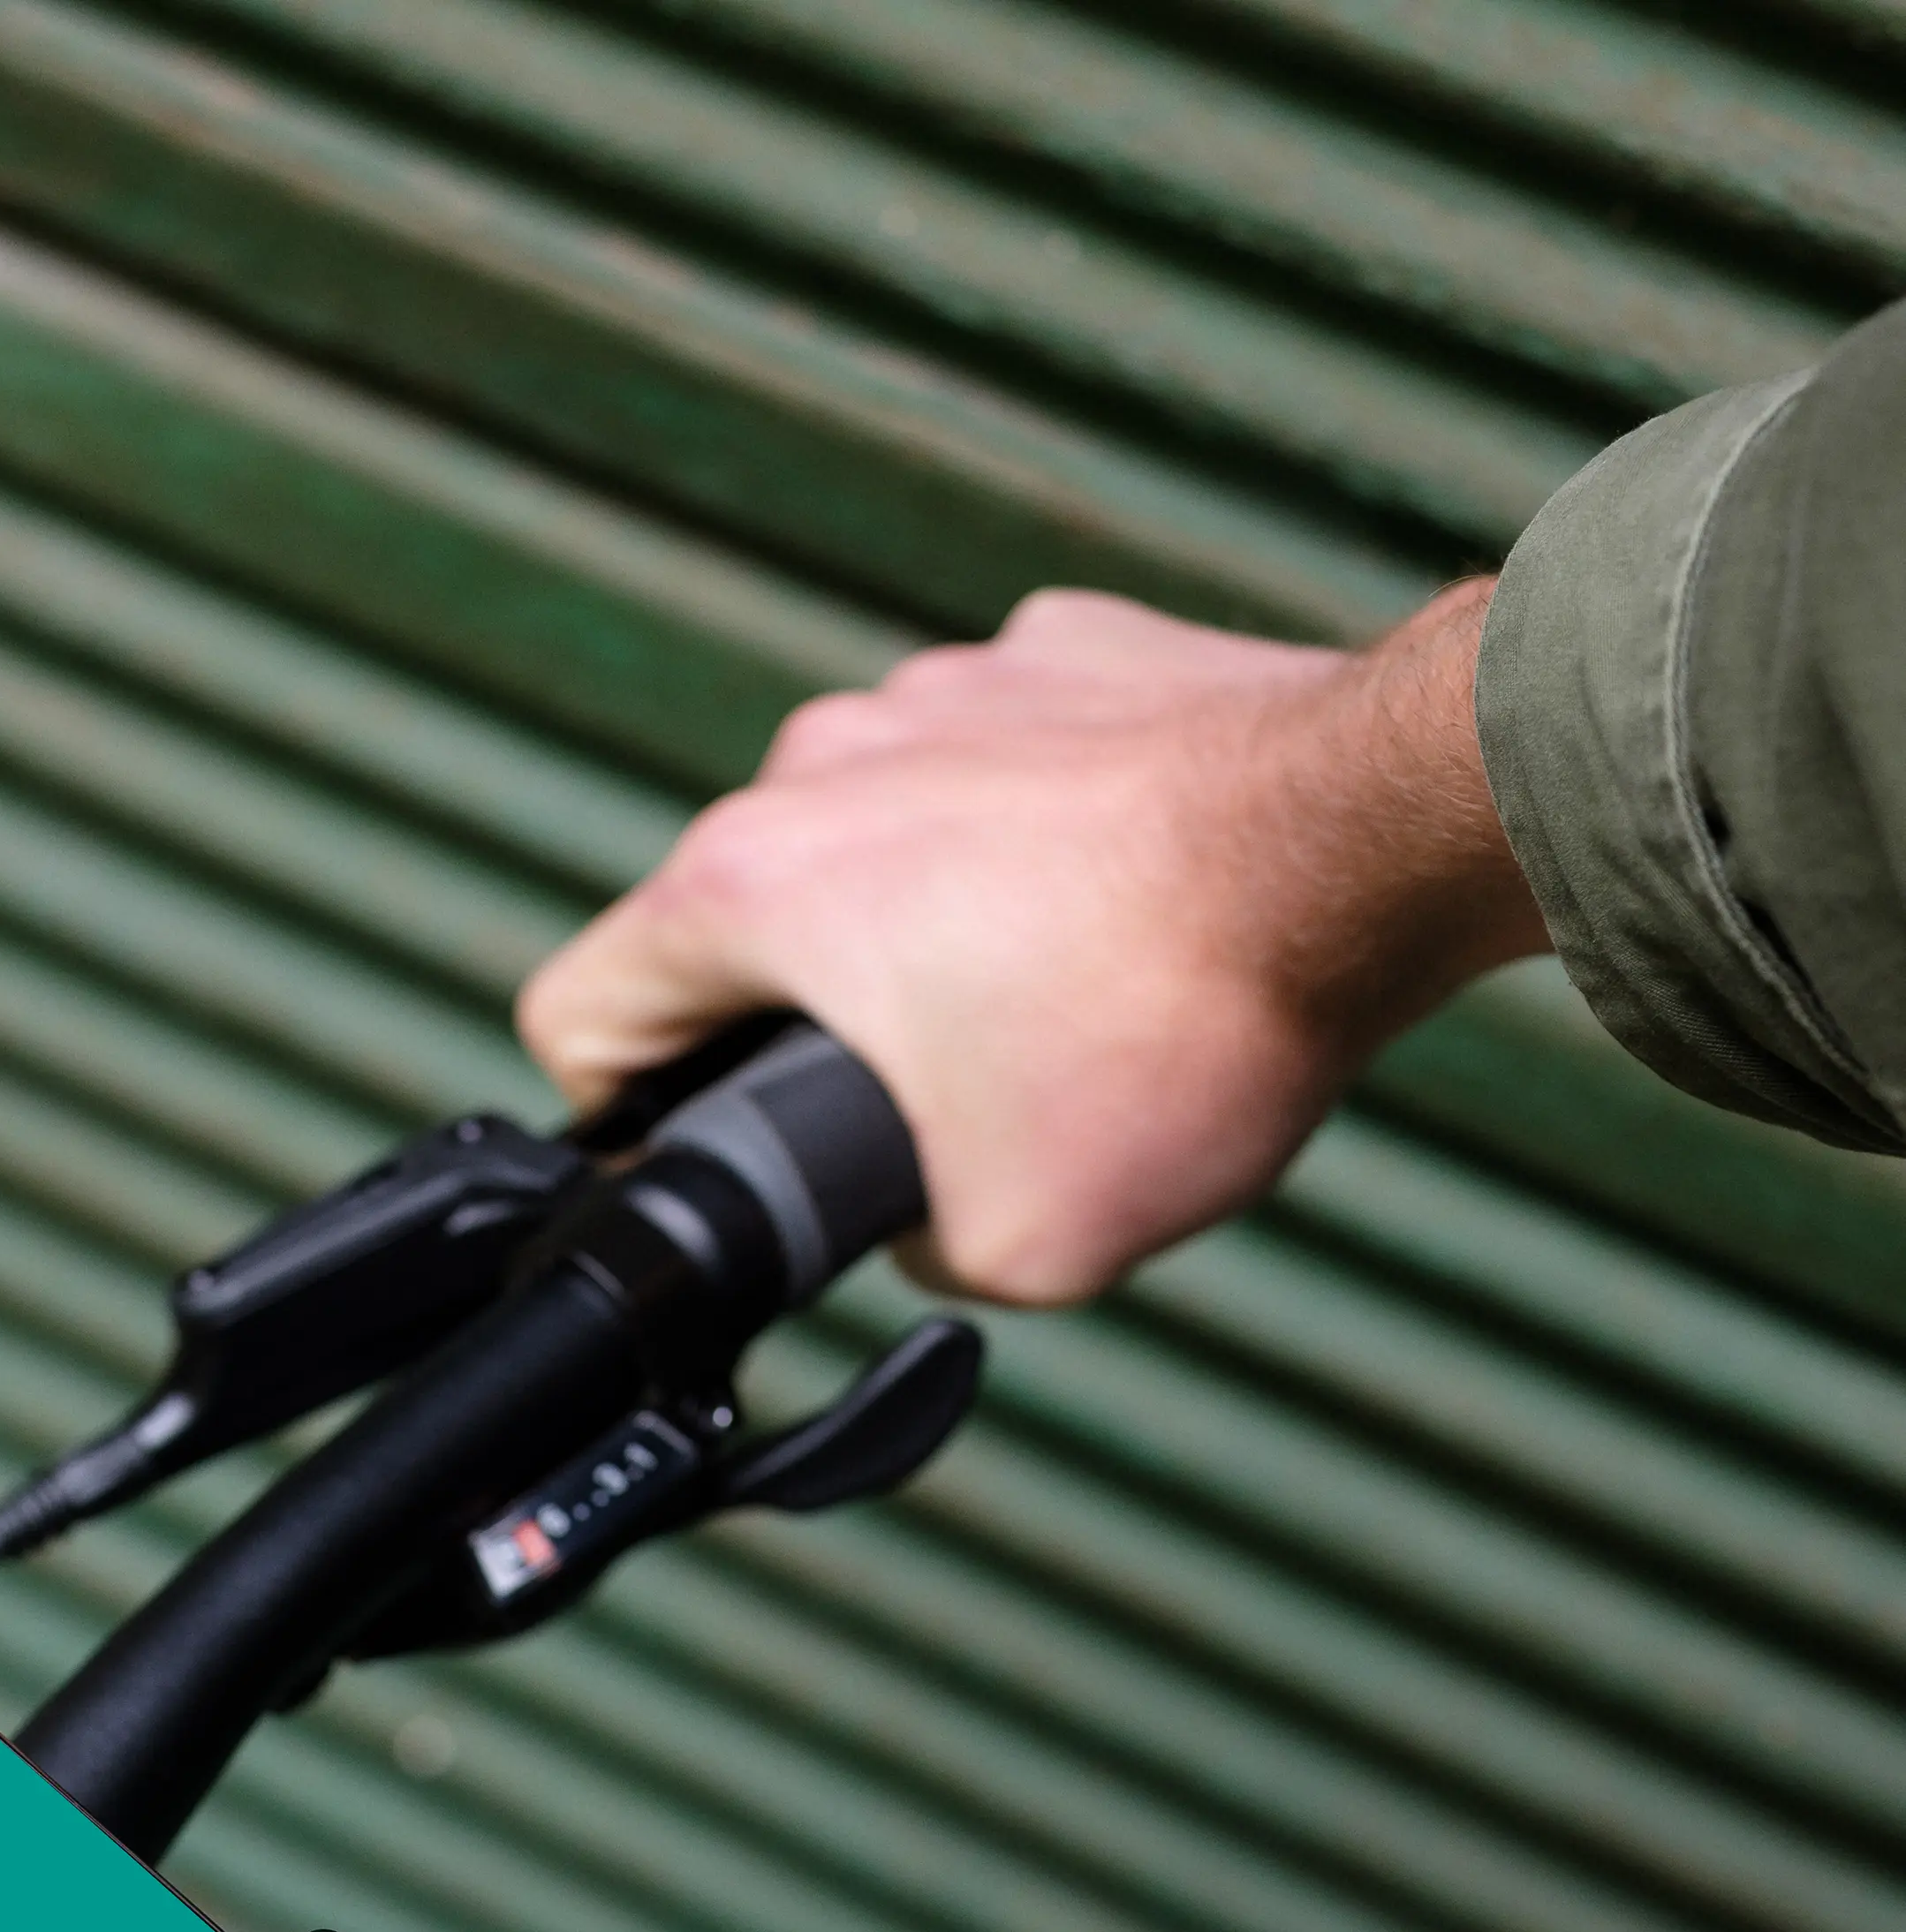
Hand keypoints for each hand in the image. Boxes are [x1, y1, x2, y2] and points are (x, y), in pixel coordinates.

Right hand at [518, 582, 1546, 1306]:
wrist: (1383, 839)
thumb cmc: (1182, 1032)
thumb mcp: (1006, 1248)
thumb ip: (898, 1239)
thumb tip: (912, 1207)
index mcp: (751, 886)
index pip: (578, 1017)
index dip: (621, 1123)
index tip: (705, 1163)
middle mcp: (822, 757)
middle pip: (734, 931)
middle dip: (806, 1031)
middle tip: (932, 1110)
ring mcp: (946, 684)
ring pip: (876, 848)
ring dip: (928, 935)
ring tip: (1064, 1012)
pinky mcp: (1066, 655)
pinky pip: (1004, 777)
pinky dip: (1046, 849)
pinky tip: (1139, 912)